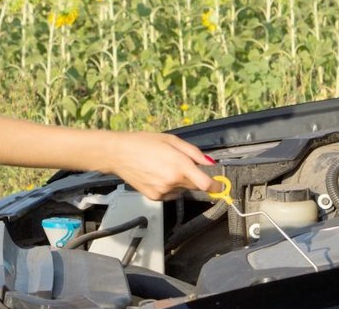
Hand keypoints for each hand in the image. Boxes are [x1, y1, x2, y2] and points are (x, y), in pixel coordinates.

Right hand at [102, 132, 216, 200]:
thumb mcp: (171, 140)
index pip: (205, 184)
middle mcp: (172, 181)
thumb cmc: (143, 143)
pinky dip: (169, 186)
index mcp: (179, 165)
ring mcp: (163, 191)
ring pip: (182, 190)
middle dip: (193, 177)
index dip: (216, 186)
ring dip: (180, 182)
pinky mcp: (154, 197)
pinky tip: (156, 175)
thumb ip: (193, 152)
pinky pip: (170, 194)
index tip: (220, 186)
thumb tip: (209, 162)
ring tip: (163, 167)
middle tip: (179, 164)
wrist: (119, 154)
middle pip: (194, 186)